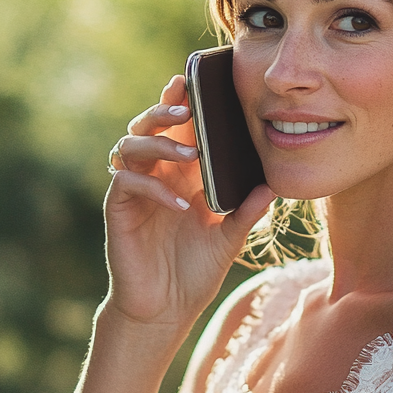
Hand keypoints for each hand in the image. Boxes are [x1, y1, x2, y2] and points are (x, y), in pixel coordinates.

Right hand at [102, 75, 273, 328]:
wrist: (165, 310)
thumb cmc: (194, 271)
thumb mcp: (229, 239)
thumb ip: (246, 212)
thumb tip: (273, 186)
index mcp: (181, 174)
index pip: (180, 128)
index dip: (184, 103)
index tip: (197, 82)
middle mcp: (155, 175)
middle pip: (149, 125)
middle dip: (166, 110)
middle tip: (188, 108)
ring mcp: (134, 190)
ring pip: (130, 145)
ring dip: (159, 143)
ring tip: (188, 153)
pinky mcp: (119, 210)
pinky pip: (127, 183)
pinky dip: (155, 188)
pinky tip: (180, 204)